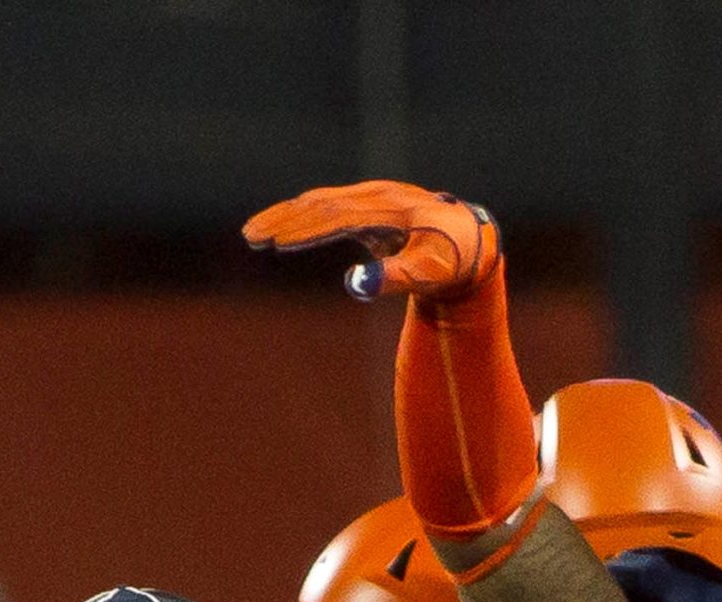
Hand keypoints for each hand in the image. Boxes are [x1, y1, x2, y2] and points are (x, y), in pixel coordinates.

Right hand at [242, 182, 499, 301]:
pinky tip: (286, 230)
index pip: (334, 216)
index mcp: (387, 209)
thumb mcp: (427, 274)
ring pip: (320, 203)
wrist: (472, 243)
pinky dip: (304, 218)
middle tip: (250, 236)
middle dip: (283, 219)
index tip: (276, 243)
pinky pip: (329, 209)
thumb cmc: (451, 261)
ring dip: (287, 216)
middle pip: (319, 204)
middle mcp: (375, 198)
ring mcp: (371, 200)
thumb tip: (355, 284)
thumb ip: (393, 278)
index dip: (303, 229)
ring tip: (256, 233)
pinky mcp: (369, 209)